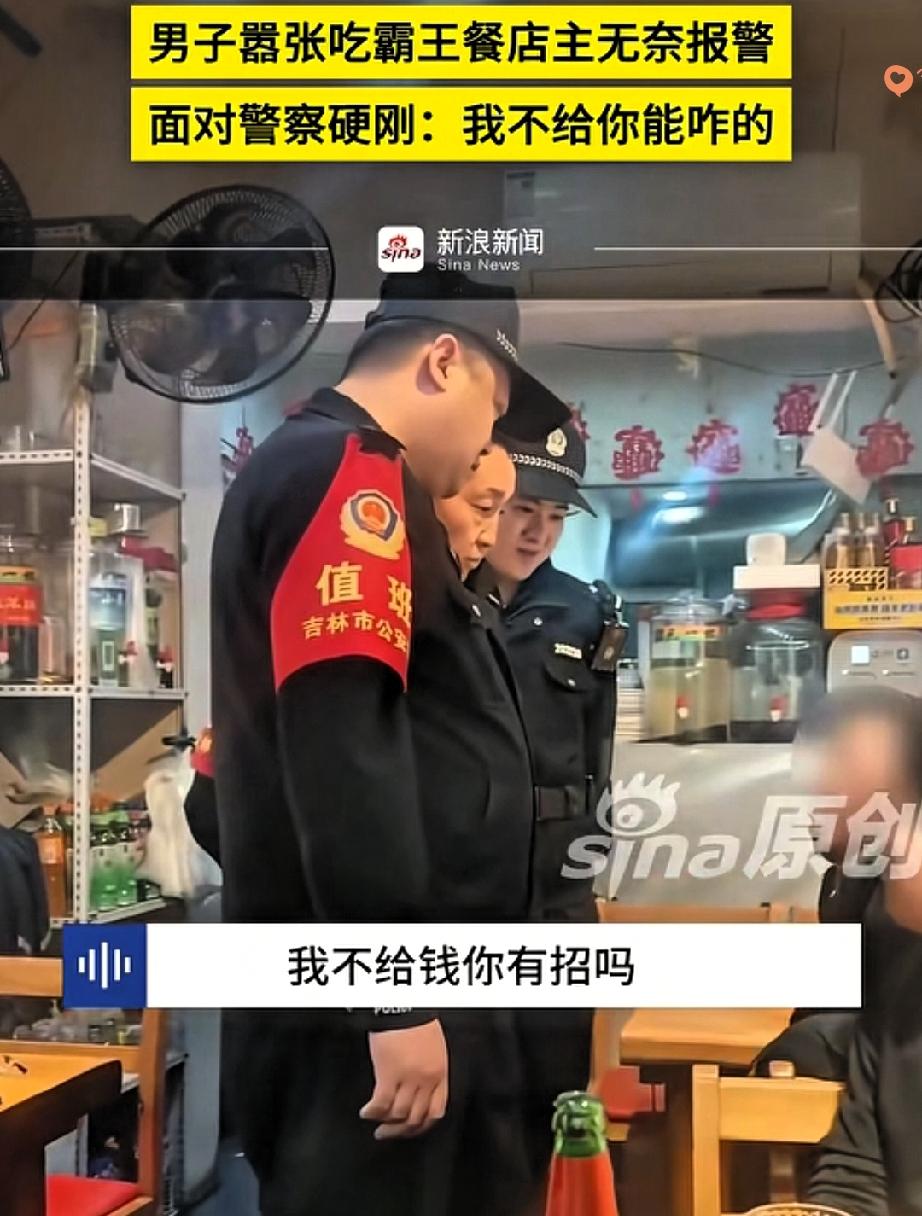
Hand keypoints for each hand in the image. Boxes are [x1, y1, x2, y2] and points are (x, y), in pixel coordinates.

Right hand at [360, 1020, 448, 1139]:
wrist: (404, 1006)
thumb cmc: (417, 1021)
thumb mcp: (434, 1047)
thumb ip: (429, 1070)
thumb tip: (416, 1092)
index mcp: (440, 1073)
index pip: (436, 1112)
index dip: (421, 1126)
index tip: (409, 1130)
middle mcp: (427, 1080)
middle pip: (416, 1118)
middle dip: (401, 1131)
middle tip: (387, 1133)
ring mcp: (410, 1079)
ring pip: (399, 1115)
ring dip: (386, 1124)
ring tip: (375, 1123)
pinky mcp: (390, 1074)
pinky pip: (382, 1104)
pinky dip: (373, 1112)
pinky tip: (366, 1113)